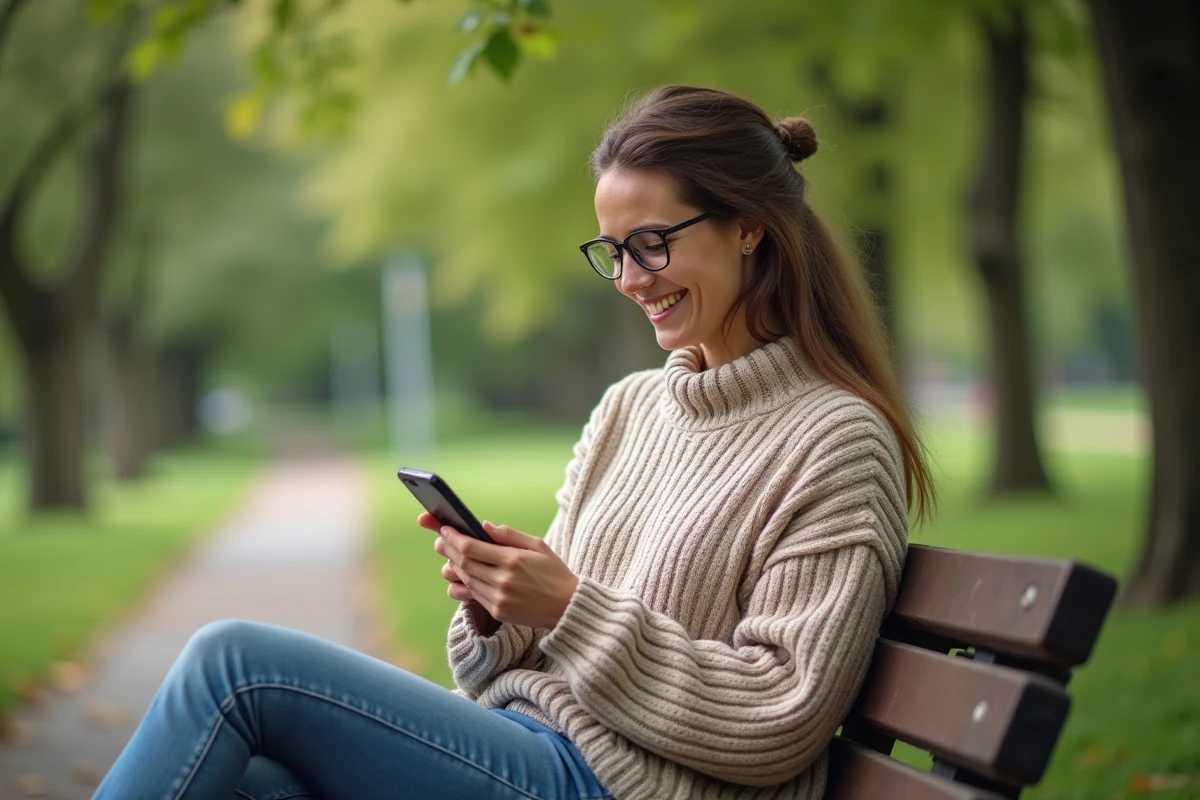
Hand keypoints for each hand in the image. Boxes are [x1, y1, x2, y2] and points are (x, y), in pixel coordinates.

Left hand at [430, 517, 578, 629]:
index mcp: (513, 560)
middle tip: (440, 541)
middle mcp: (503, 580)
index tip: (445, 529)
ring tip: (448, 557)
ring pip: (466, 579)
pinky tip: (458, 576)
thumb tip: (483, 525)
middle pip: (464, 563)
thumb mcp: (538, 546)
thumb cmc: (554, 573)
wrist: (567, 607)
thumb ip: (509, 535)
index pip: (471, 547)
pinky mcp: (498, 611)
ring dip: (453, 567)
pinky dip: (462, 585)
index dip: (454, 537)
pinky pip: (472, 596)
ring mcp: (499, 598)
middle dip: (448, 550)